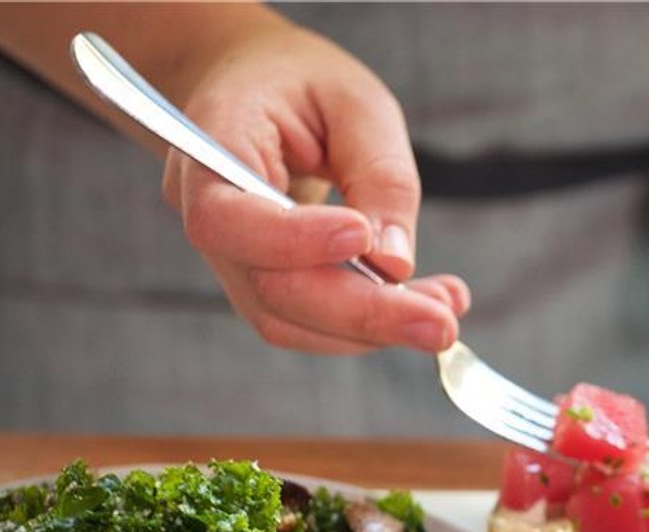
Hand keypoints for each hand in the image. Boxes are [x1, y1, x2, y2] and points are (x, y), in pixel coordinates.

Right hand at [160, 14, 467, 353]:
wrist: (257, 88)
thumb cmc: (303, 85)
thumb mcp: (357, 103)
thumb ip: (379, 175)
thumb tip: (395, 264)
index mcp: (211, 144)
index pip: (227, 217)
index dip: (293, 240)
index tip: (363, 238)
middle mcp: (205, 211)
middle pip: (269, 288)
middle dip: (362, 313)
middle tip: (441, 325)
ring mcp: (230, 257)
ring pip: (289, 320)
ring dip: (373, 328)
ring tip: (443, 313)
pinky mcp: (263, 284)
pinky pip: (308, 324)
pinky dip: (367, 326)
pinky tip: (422, 308)